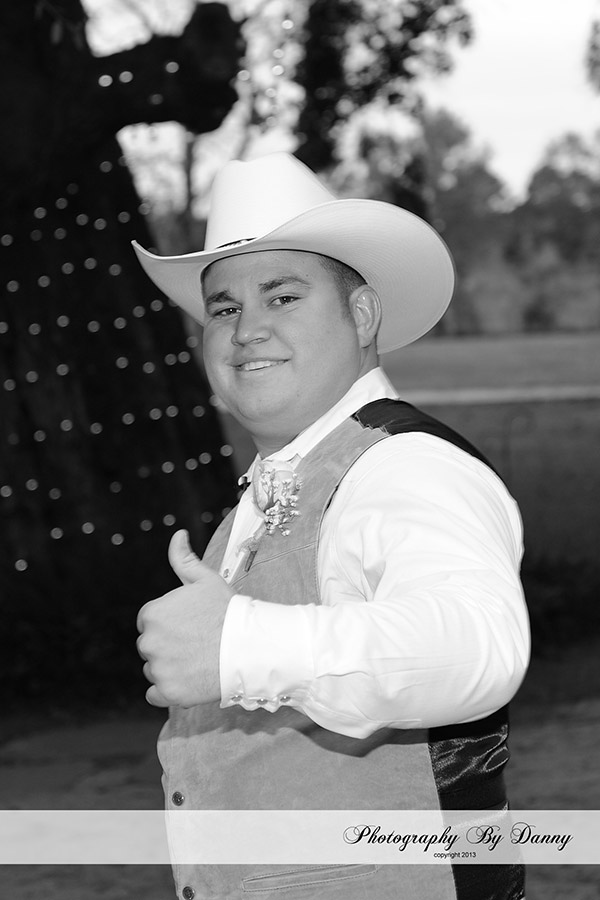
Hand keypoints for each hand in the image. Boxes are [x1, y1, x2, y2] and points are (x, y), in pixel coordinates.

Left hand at [136, 530, 233, 707]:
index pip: (150, 621)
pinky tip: (189, 679)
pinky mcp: (168, 693)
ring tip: (199, 660)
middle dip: (169, 645)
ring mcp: (158, 669)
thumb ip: (184, 558)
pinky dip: (168, 689)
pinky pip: (155, 693)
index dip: (171, 623)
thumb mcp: (206, 579)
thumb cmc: (229, 611)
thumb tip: (178, 535)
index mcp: (152, 614)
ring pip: (155, 669)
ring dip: (170, 667)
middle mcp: (149, 642)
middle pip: (151, 646)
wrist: (251, 647)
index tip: (191, 626)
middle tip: (198, 643)